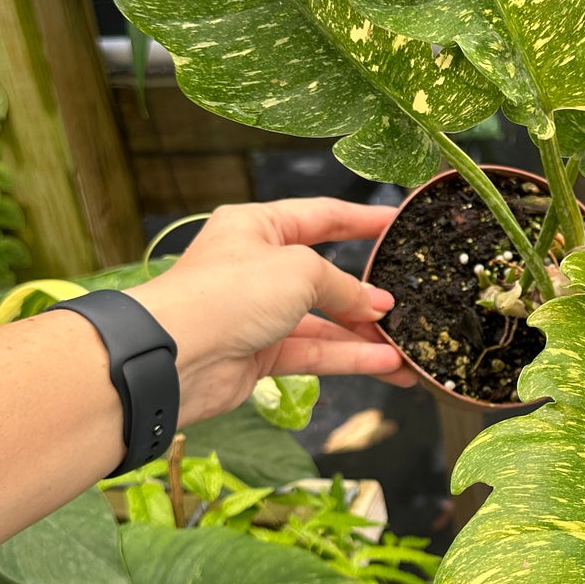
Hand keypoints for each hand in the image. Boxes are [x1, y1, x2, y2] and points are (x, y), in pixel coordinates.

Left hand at [125, 198, 414, 424]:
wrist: (177, 355)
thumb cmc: (231, 291)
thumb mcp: (300, 270)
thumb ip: (343, 286)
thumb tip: (376, 306)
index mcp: (257, 226)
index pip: (320, 217)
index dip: (362, 220)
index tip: (399, 224)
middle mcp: (257, 267)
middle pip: (323, 276)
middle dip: (366, 293)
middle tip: (408, 302)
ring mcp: (258, 314)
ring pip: (323, 322)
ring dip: (364, 335)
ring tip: (408, 348)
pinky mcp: (259, 354)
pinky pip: (314, 352)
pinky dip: (349, 358)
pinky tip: (387, 366)